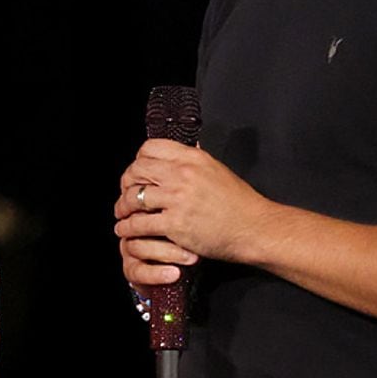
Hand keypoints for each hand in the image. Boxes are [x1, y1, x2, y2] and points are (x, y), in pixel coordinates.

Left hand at [114, 139, 267, 268]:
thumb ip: (195, 158)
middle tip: (126, 193)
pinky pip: (140, 223)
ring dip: (123, 206)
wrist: (254, 228)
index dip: (138, 160)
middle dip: (127, 182)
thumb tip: (186, 147)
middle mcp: (182, 174)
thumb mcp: (217, 168)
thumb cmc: (239, 202)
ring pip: (134, 196)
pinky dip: (128, 227)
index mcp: (192, 157)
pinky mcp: (175, 224)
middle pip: (137, 170)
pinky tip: (126, 230)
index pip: (149, 148)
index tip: (137, 172)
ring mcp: (177, 199)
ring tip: (122, 213)